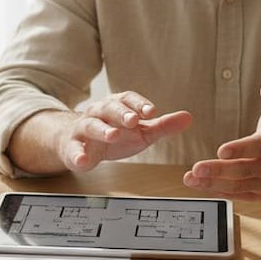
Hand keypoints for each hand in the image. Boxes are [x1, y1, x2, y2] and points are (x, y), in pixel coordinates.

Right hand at [58, 91, 191, 171]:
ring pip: (91, 126)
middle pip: (109, 109)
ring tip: (112, 136)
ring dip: (102, 130)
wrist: (79, 143)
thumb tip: (188, 117)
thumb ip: (162, 125)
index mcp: (116, 105)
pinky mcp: (73, 148)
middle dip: (121, 113)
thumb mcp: (140, 131)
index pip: (128, 99)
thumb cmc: (113, 134)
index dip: (139, 104)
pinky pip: (73, 150)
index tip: (151, 112)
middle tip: (133, 120)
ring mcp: (84, 129)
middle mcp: (98, 113)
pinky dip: (77, 155)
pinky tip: (82, 160)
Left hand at [183, 75, 260, 200]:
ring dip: (212, 184)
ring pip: (237, 186)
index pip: (255, 147)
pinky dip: (218, 191)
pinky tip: (200, 186)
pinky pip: (237, 195)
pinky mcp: (259, 195)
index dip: (239, 149)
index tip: (222, 150)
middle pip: (242, 170)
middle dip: (218, 170)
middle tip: (196, 169)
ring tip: (190, 178)